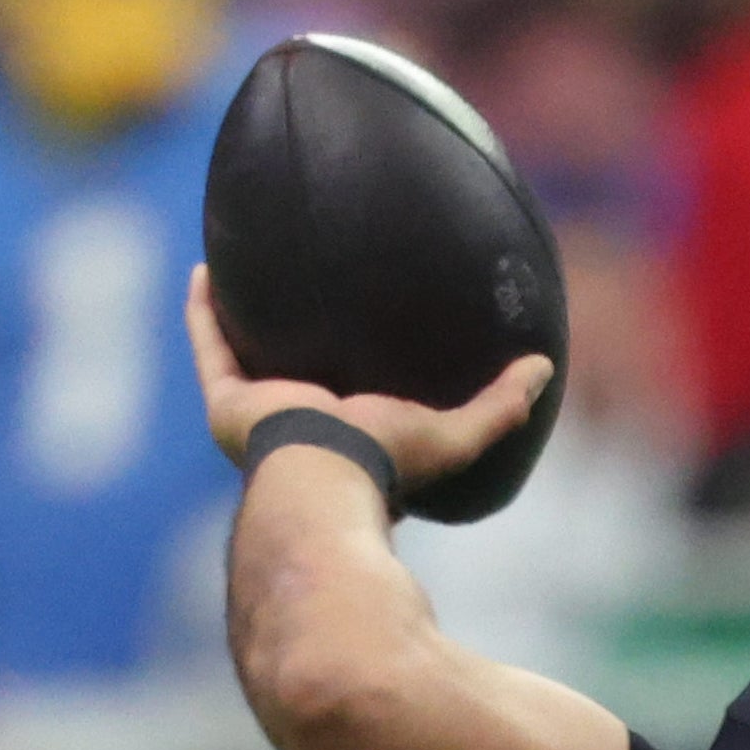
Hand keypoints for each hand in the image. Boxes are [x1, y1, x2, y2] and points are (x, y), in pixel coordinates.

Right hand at [186, 264, 552, 490]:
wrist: (324, 479)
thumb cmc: (387, 465)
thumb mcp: (455, 436)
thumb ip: (501, 407)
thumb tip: (545, 366)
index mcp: (348, 442)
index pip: (353, 405)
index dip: (360, 373)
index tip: (369, 332)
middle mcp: (298, 431)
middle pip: (294, 376)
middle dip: (294, 342)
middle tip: (306, 293)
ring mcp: (257, 418)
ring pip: (243, 358)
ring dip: (240, 320)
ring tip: (245, 271)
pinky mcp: (226, 403)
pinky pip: (210, 347)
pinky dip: (204, 313)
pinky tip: (206, 270)